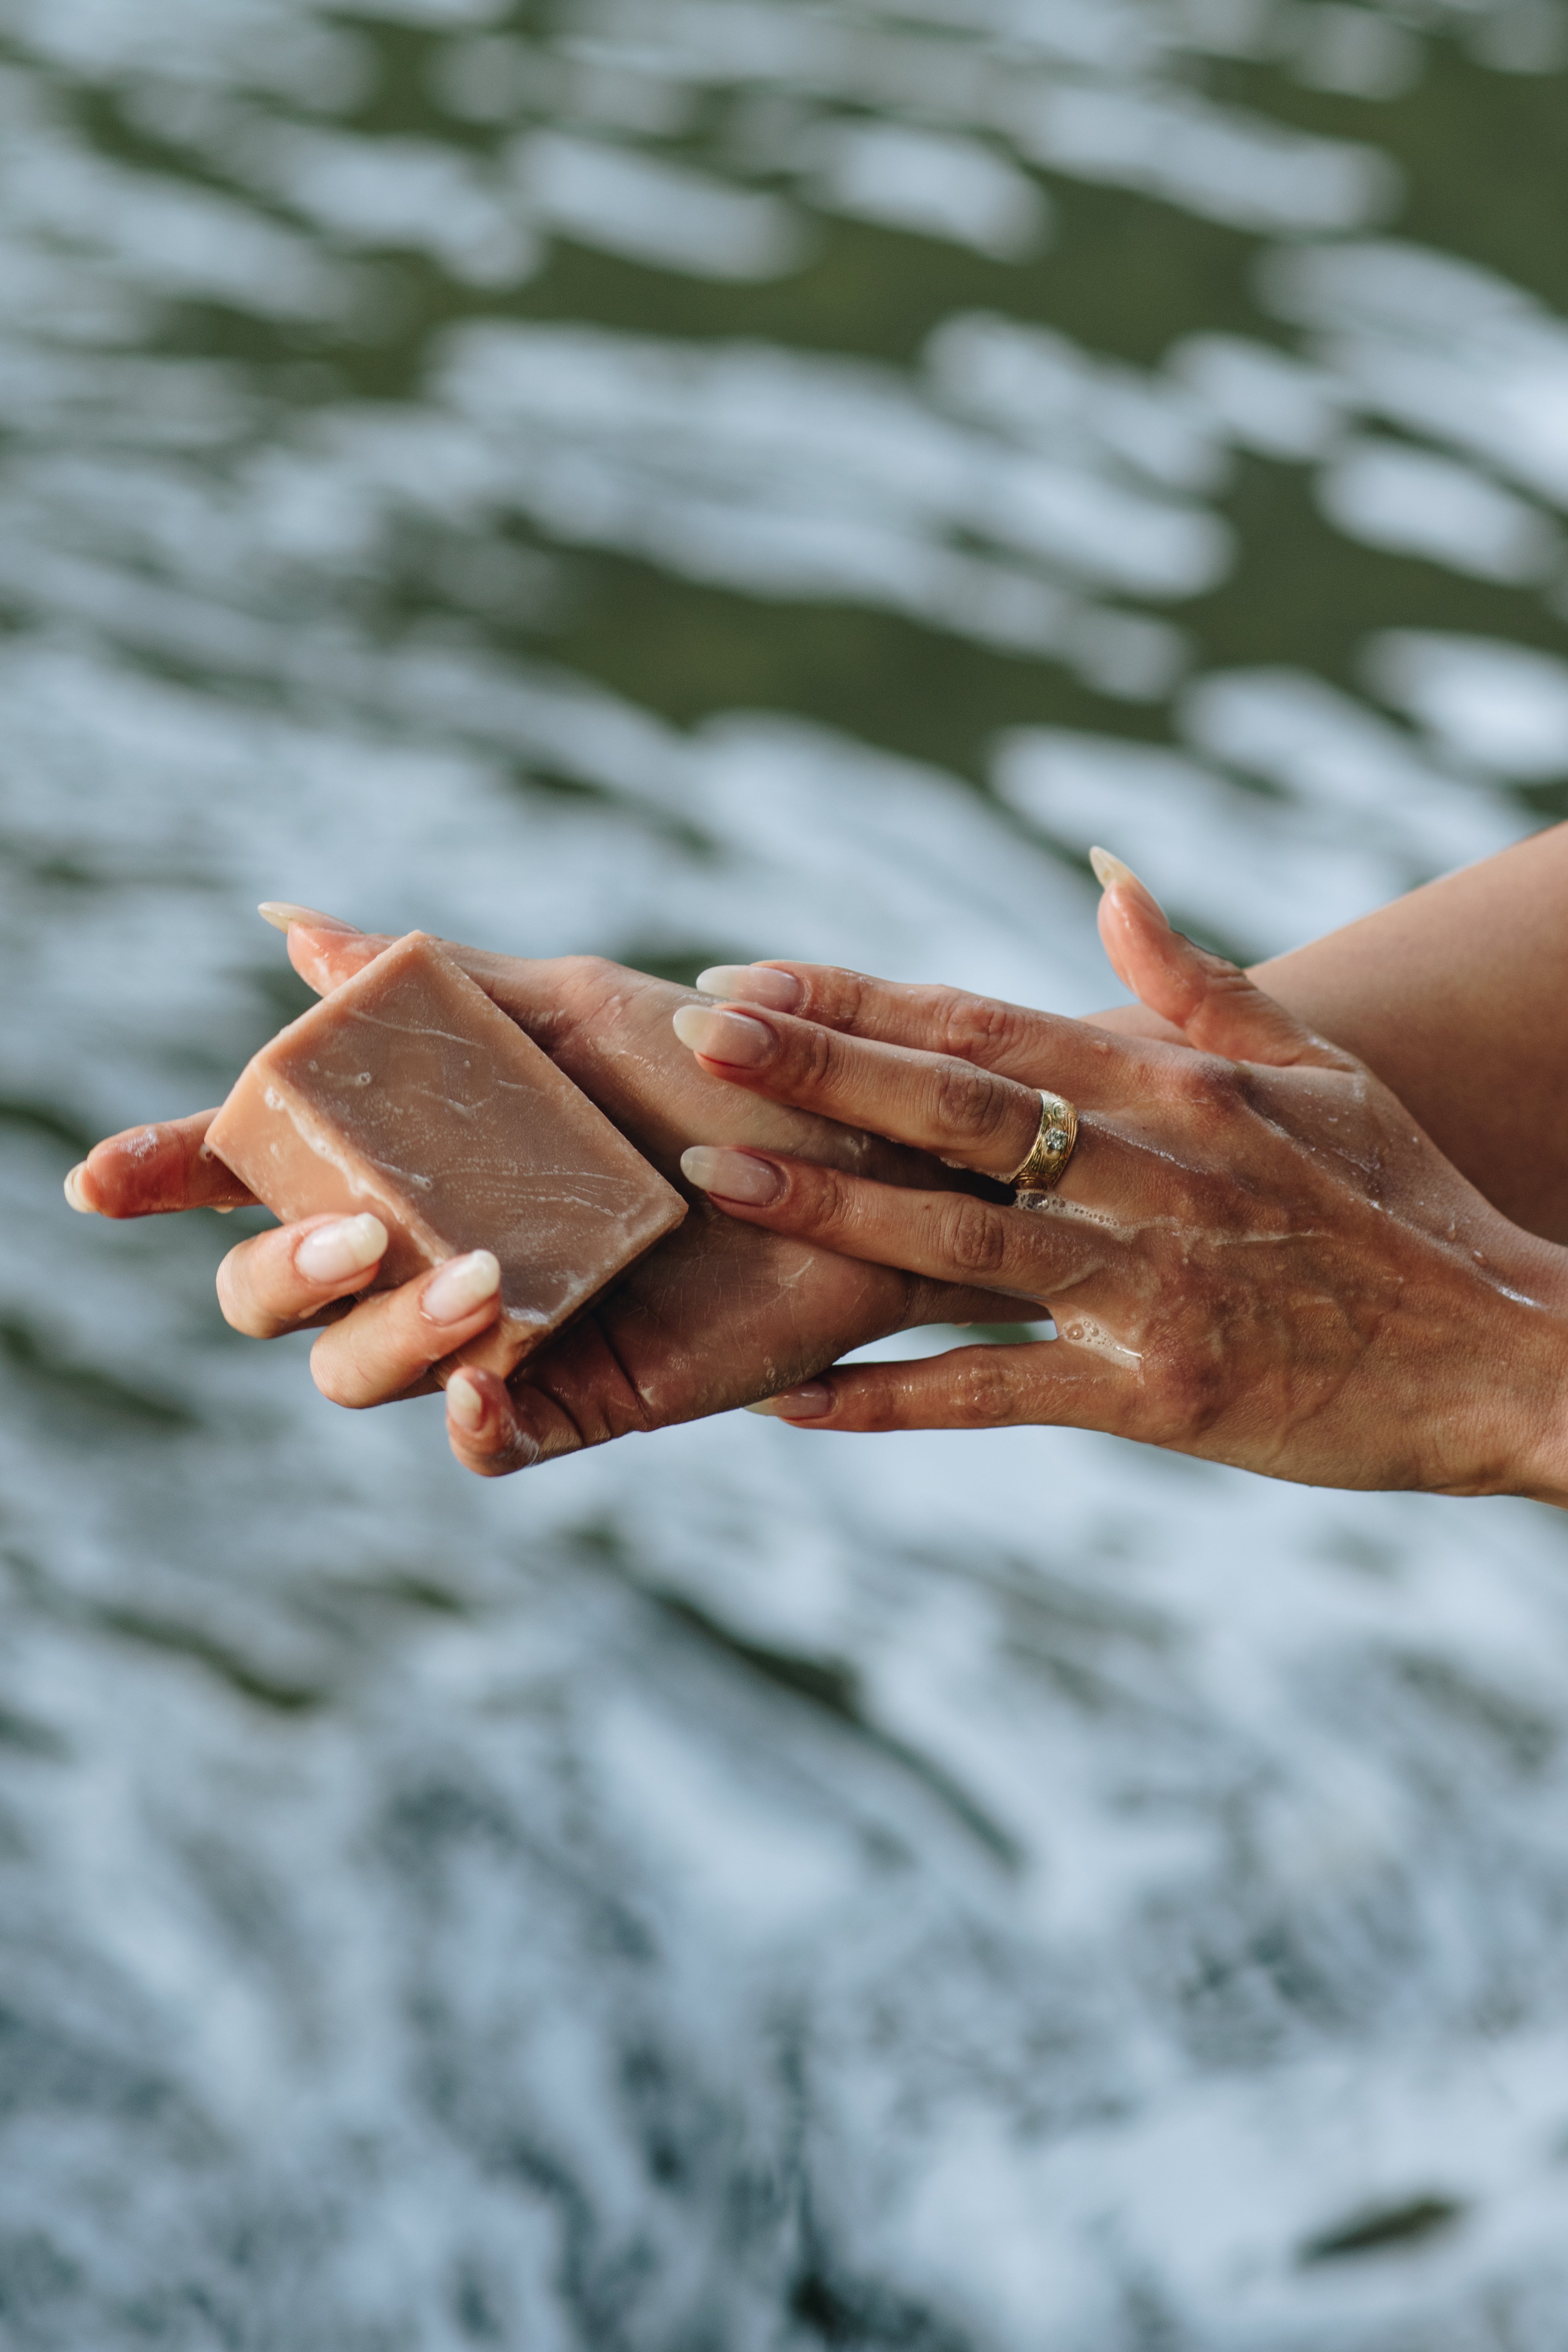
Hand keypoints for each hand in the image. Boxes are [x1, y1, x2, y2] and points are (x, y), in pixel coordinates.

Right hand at [68, 916, 1014, 1474]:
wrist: (861, 1155)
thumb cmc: (722, 1070)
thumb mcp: (575, 1007)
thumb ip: (435, 984)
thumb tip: (289, 925)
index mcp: (411, 1150)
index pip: (253, 1172)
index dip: (173, 1175)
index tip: (106, 1180)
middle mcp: (430, 1245)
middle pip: (276, 1290)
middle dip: (278, 1267)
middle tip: (353, 1224)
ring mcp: (492, 1330)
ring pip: (362, 1369)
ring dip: (388, 1331)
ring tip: (474, 1277)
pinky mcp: (577, 1396)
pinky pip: (483, 1440)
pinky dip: (471, 1413)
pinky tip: (490, 1371)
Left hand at [668, 861, 1567, 1506]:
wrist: (1506, 1351)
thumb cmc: (1402, 1205)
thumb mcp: (1315, 1071)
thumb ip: (1197, 979)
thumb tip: (1102, 877)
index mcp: (1177, 1086)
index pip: (985, 1025)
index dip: (857, 1000)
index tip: (746, 977)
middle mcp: (1154, 1171)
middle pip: (954, 1109)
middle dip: (816, 1068)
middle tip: (691, 1036)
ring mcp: (1152, 1285)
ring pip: (959, 1240)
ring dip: (829, 1208)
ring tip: (711, 1177)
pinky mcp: (1160, 1393)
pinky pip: (999, 1391)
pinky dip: (894, 1397)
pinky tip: (792, 1399)